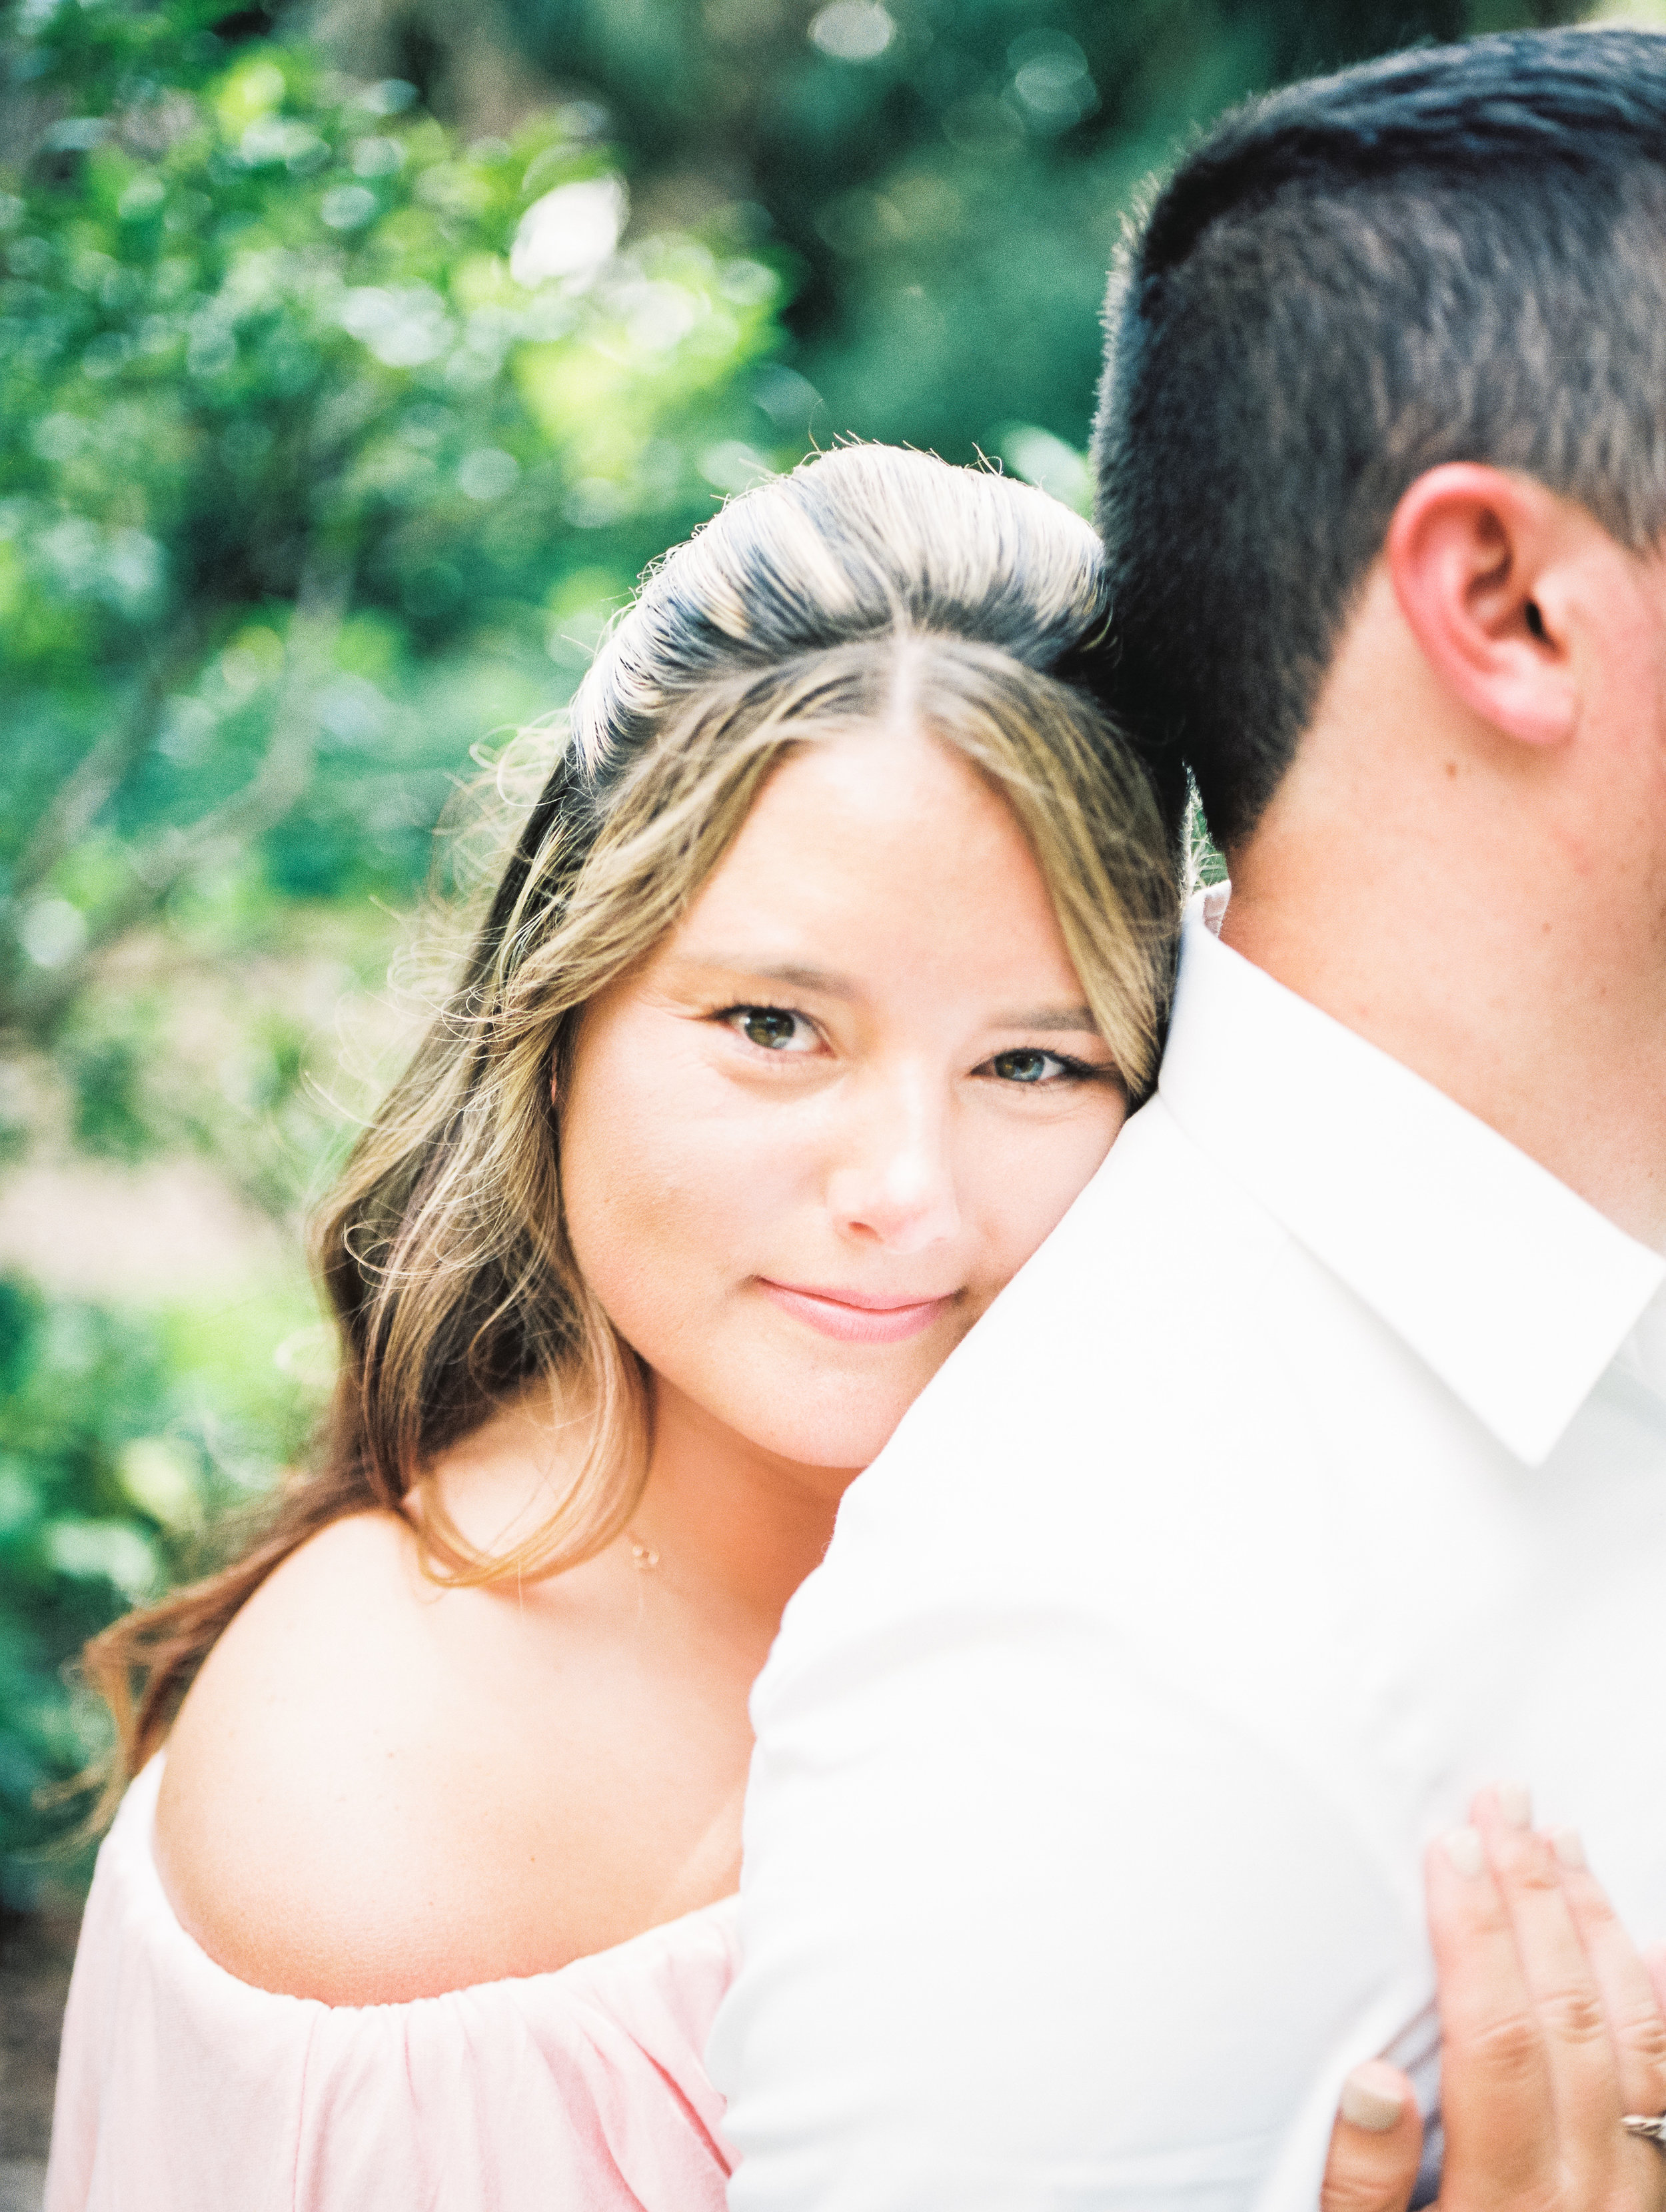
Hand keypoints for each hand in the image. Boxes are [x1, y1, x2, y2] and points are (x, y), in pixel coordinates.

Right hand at [1320, 1785, 1665, 2211]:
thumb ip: (1362, 2198)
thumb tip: (1374, 2083)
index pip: (1499, 2042)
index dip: (1474, 1932)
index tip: (1448, 1843)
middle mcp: (1590, 2204)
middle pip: (1572, 2021)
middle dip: (1533, 1896)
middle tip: (1504, 1803)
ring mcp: (1640, 2205)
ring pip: (1644, 2043)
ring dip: (1598, 1929)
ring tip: (1561, 1845)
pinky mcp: (1658, 2206)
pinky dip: (1665, 2004)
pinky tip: (1641, 1945)